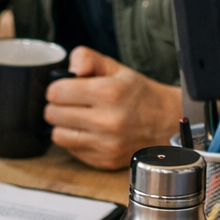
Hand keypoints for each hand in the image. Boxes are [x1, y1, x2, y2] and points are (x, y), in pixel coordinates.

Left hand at [46, 47, 182, 169]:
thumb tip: (69, 70)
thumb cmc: (138, 94)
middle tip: (73, 104)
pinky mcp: (103, 160)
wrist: (167, 123)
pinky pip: (71, 150)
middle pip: (52, 114)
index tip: (66, 89)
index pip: (55, 93)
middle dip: (58, 106)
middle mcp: (106, 121)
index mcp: (109, 93)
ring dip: (64, 125)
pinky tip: (91, 133)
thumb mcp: (116, 68)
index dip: (58, 89)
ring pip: (57, 135)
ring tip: (80, 118)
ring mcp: (105, 144)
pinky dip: (76, 141)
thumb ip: (87, 59)